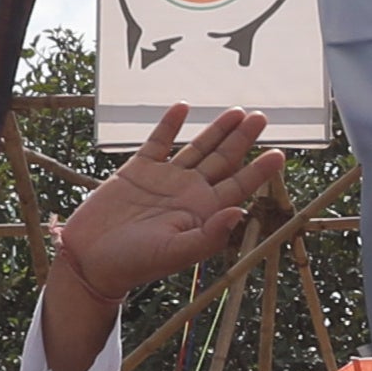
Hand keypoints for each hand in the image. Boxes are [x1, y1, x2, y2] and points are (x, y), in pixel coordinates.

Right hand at [40, 108, 282, 370]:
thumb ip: (209, 236)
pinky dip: (170, 124)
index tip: (280, 154)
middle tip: (262, 117)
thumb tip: (240, 213)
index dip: (259, 171)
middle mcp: (188, 192)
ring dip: (216, 130)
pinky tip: (183, 107)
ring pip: (197, 148)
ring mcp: (164, 179)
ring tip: (237, 111)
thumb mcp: (175, 252)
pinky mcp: (138, 170)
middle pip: (223, 160)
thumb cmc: (135, 263)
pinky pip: (158, 141)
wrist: (91, 259)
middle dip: (242, 139)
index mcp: (202, 212)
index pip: (238, 186)